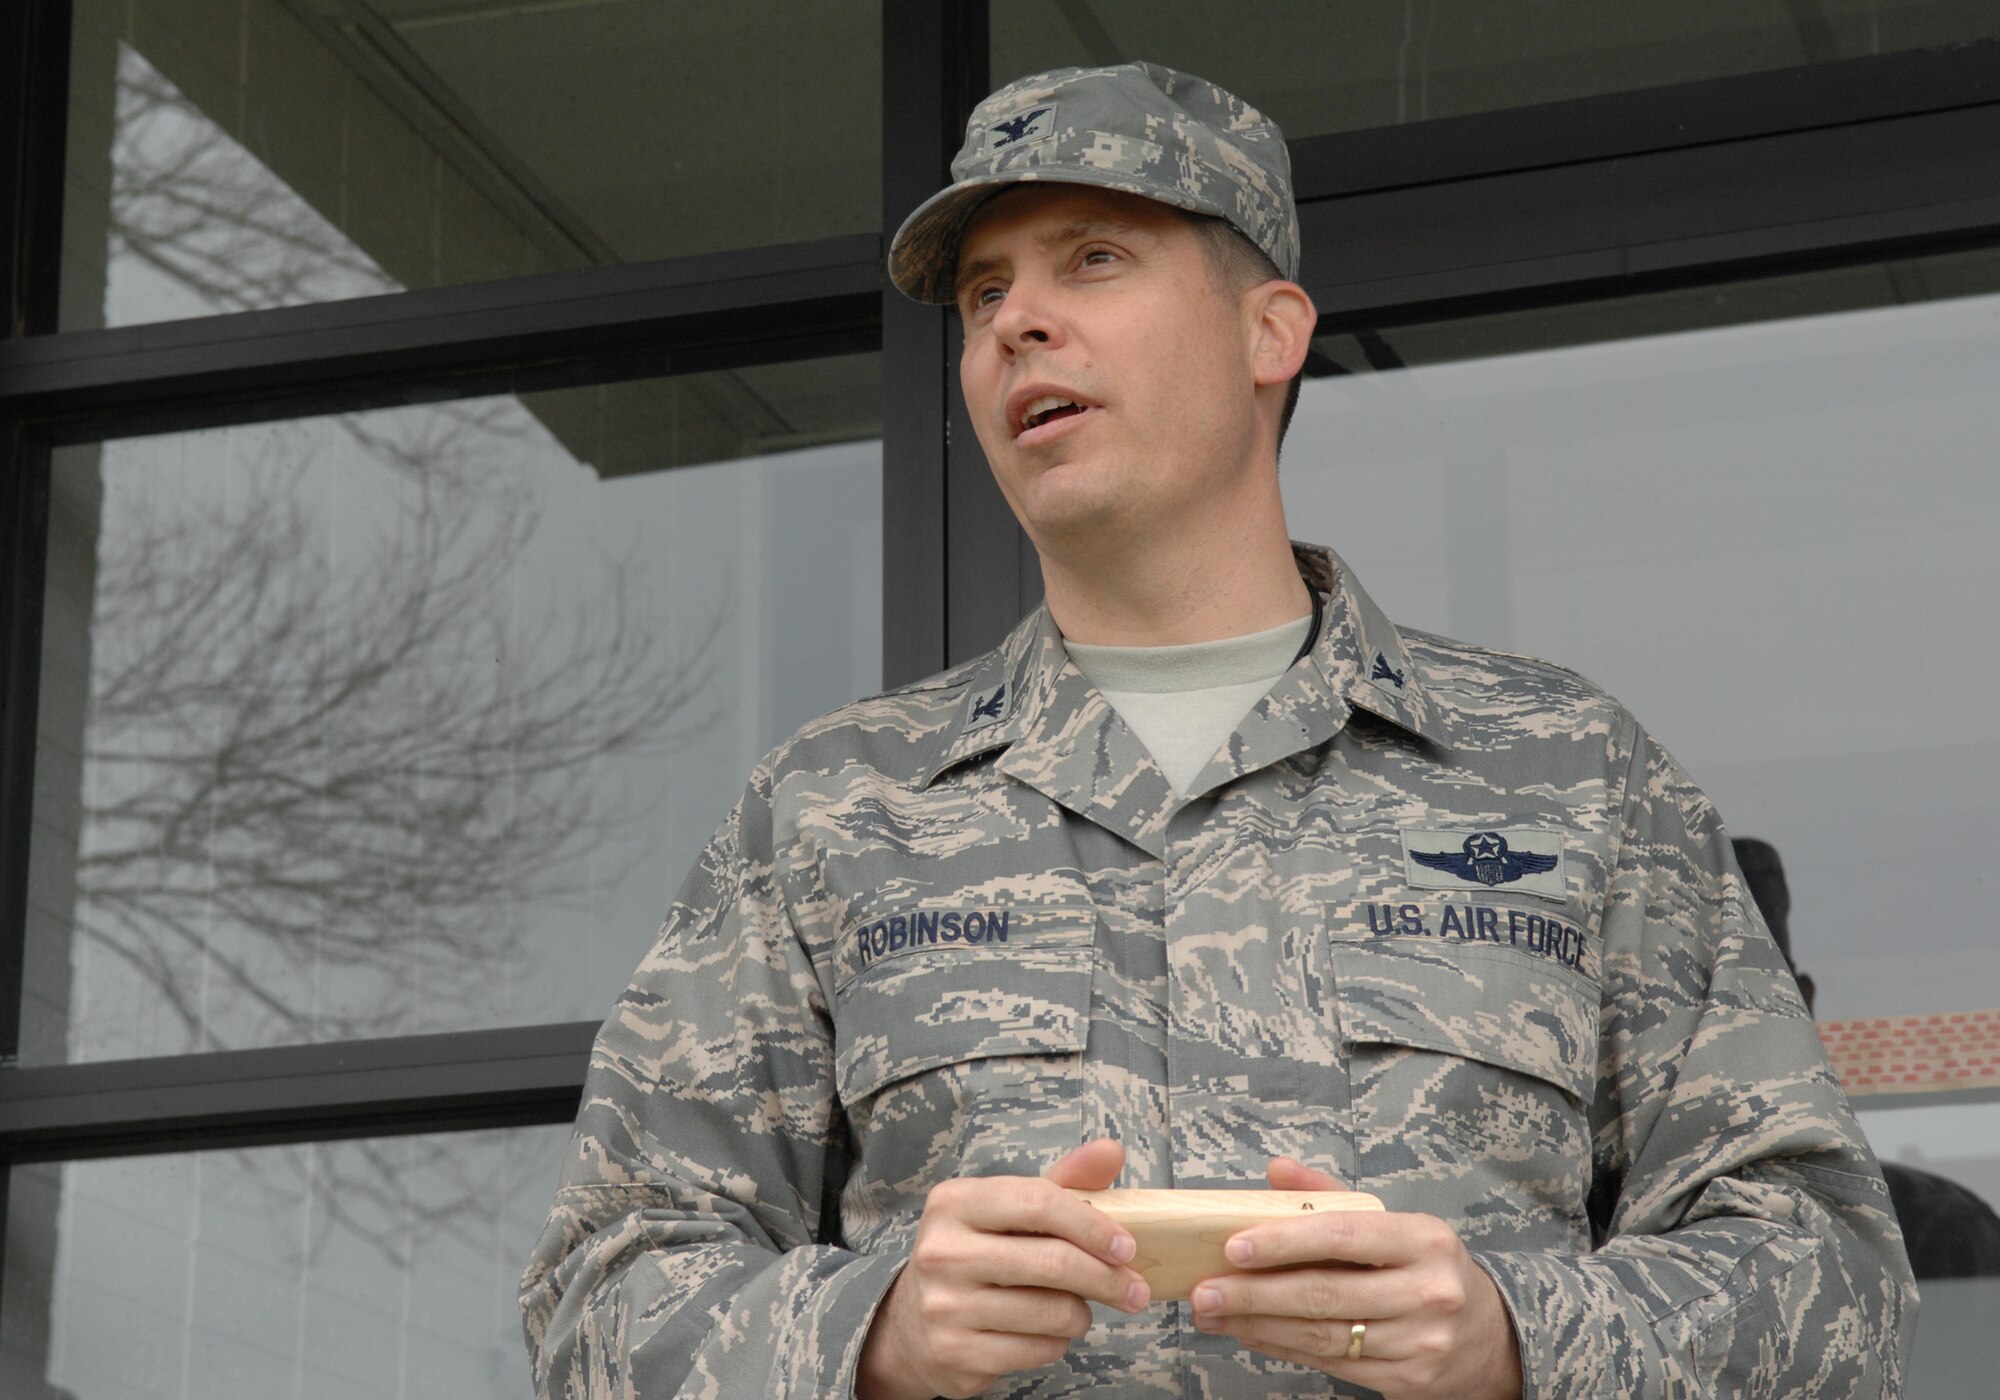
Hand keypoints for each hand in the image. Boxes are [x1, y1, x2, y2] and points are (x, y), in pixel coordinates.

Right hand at [855, 1139, 1150, 1399]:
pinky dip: (1058, 1342)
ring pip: (1051, 1312)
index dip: (1093, 1224)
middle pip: (1052, 1262)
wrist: (912, 1324)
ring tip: (1078, 1308)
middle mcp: (942, 1252)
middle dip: (1107, 1279)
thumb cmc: (977, 1254)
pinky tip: (1047, 1331)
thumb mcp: (1009, 1210)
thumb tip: (1111, 1150)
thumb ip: (1063, 1181)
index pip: (1039, 1202)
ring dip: (1082, 1314)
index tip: (1128, 1246)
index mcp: (954, 1202)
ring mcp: (944, 1306)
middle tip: (1135, 1291)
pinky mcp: (954, 1353)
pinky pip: (1037, 1349)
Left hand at [1187, 1158, 1522, 1399]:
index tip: (1234, 1246)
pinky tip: (1250, 1333)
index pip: (1343, 1234)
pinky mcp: (1409, 1379)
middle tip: (1205, 1291)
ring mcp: (1420, 1341)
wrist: (1486, 1335)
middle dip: (1255, 1293)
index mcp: (1423, 1238)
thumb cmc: (1423, 1266)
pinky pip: (1331, 1363)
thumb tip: (1277, 1170)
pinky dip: (1283, 1347)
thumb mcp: (1392, 1223)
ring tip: (1214, 1313)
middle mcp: (1428, 1291)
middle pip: (1325, 1294)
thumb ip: (1331, 1197)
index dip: (1284, 1241)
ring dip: (1258, 1325)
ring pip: (1323, 1335)